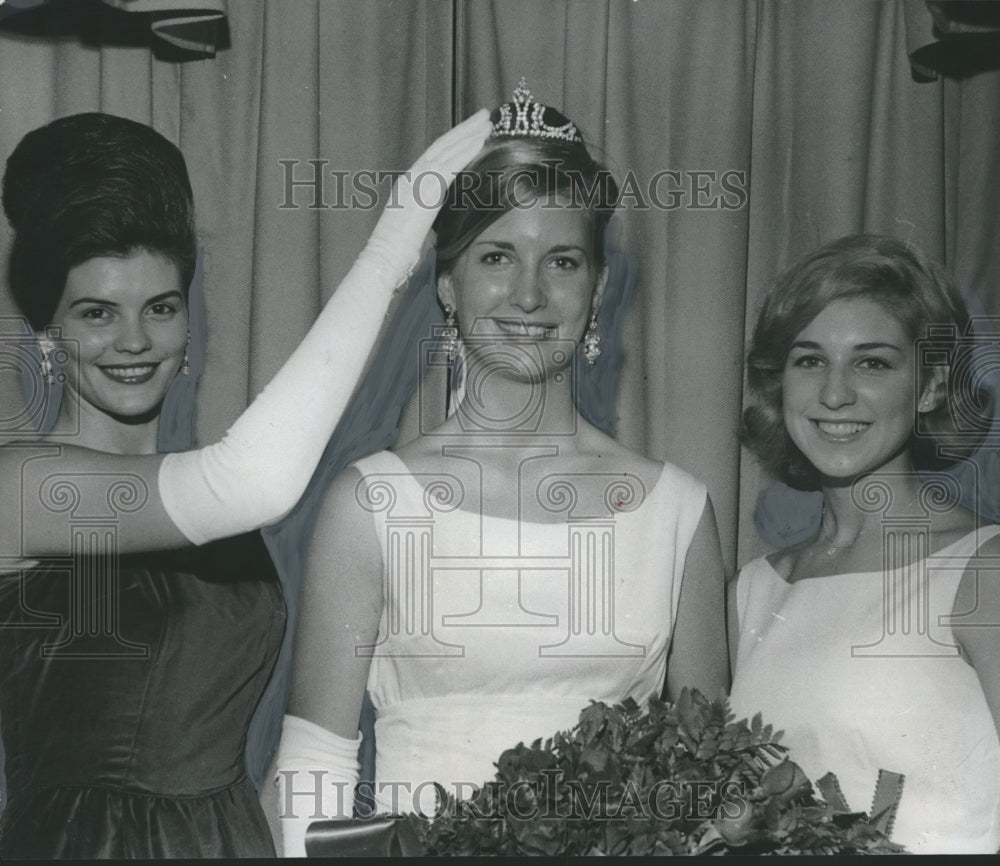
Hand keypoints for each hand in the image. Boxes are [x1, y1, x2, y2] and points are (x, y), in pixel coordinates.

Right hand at [363, 109, 491, 279]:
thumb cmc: (397, 251)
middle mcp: (412, 176)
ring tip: (488, 122)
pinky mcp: (425, 191)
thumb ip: (427, 212)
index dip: (454, 140)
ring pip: (447, 149)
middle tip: (485, 115)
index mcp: (408, 183)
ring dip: (469, 134)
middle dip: (465, 128)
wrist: (383, 258)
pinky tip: (482, 142)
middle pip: (442, 144)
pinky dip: (467, 151)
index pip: (434, 155)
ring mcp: (417, 181)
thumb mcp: (413, 226)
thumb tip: (440, 214)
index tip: (472, 130)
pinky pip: (450, 165)